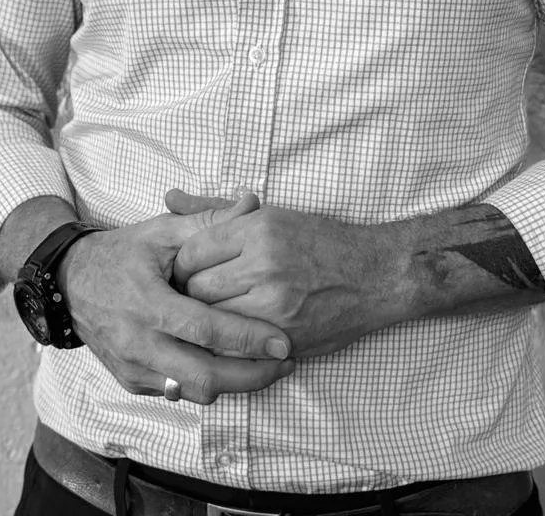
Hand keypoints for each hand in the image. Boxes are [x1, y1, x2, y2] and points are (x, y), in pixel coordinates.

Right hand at [58, 193, 295, 406]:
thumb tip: (252, 204)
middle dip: (251, 376)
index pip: (205, 330)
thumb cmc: (123, 253)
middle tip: (286, 362)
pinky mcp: (132, 381)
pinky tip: (232, 367)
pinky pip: (176, 393)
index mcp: (148, 303)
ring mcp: (133, 367)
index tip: (283, 342)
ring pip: (192, 392)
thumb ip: (209, 221)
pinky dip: (206, 383)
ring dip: (234, 385)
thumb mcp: (162, 230)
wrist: (71, 282)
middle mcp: (139, 343)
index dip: (247, 339)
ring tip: (267, 367)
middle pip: (204, 377)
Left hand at [166, 189, 390, 357]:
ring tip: (208, 317)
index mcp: (259, 227)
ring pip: (213, 320)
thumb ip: (216, 208)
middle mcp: (264, 263)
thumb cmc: (320, 241)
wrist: (374, 275)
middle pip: (197, 288)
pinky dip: (227, 344)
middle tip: (191, 298)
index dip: (181, 265)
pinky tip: (229, 337)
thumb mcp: (271, 214)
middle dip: (188, 296)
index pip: (193, 250)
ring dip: (206, 322)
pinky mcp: (284, 336)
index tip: (184, 271)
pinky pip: (236, 346)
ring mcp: (275, 303)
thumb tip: (169, 197)